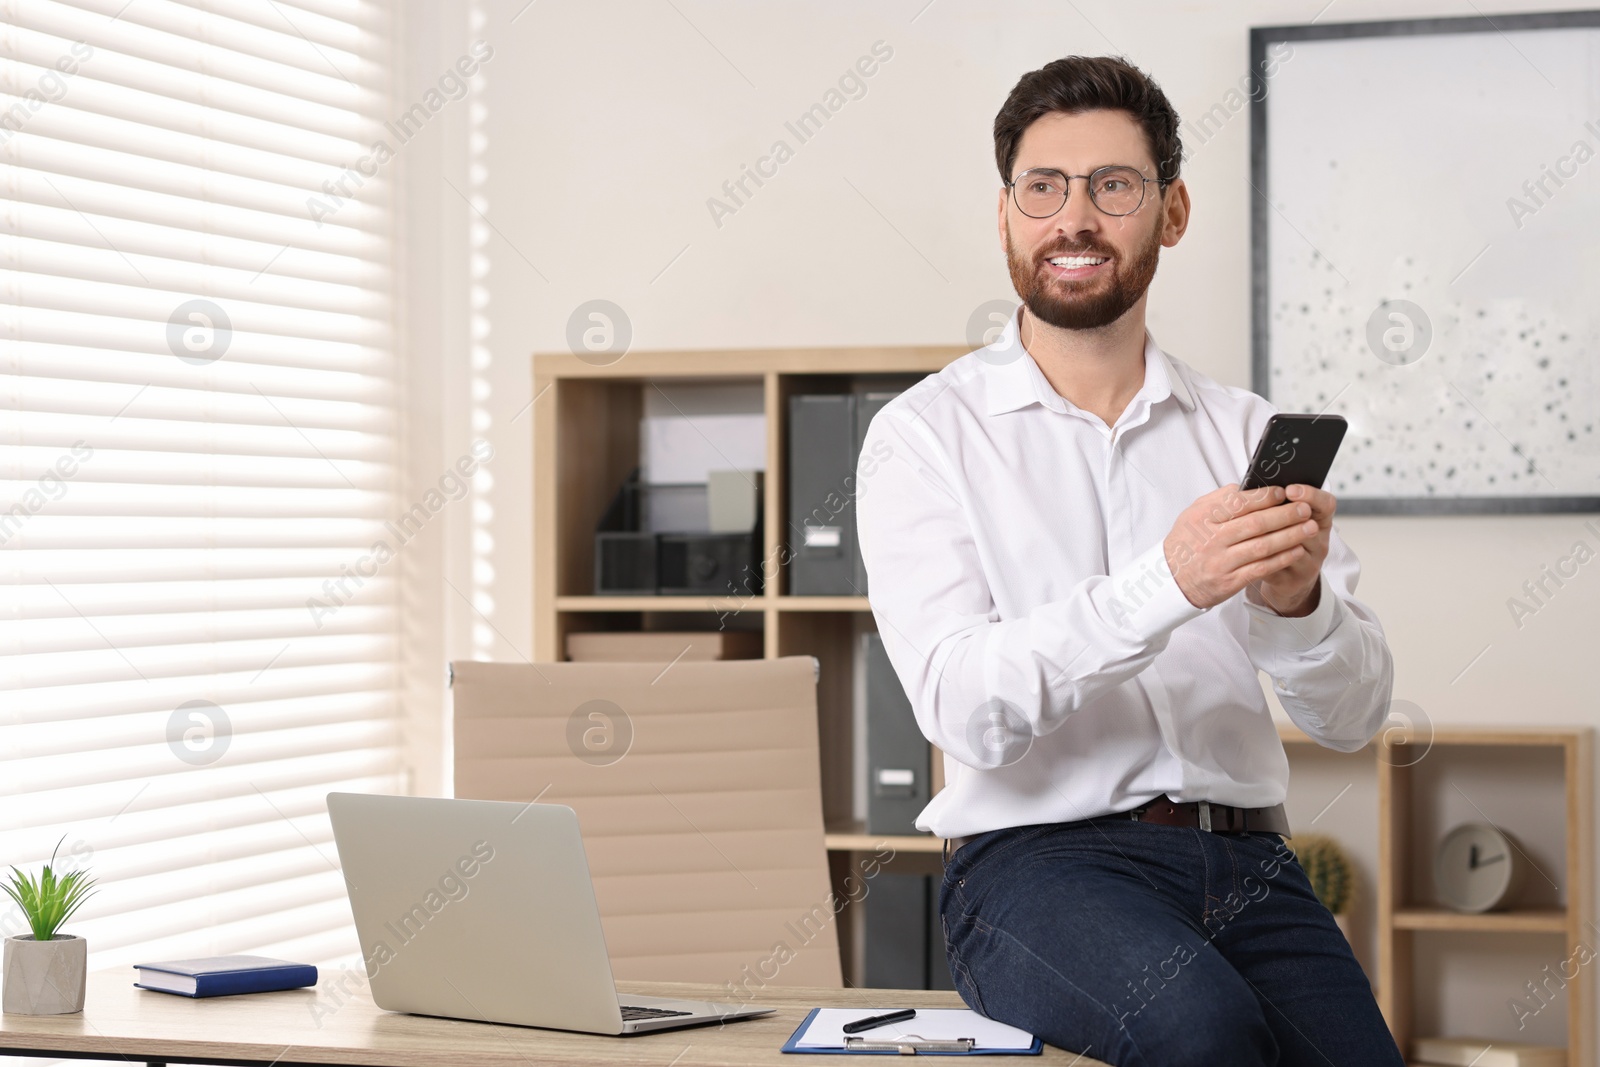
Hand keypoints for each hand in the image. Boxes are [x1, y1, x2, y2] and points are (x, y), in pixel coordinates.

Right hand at [1163, 483, 1321, 610]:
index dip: (1265, 497)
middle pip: (1255, 524)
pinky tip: (1296, 550)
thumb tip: (1247, 487)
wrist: (1170, 580)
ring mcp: (1221, 562)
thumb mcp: (1192, 515)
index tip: (1283, 492)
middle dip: (1285, 515)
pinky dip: (1282, 559)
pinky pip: (1261, 568)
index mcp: (1202, 518)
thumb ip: (1218, 499)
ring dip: (1290, 536)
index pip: (1238, 503)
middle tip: (1304, 508)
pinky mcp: (1229, 582)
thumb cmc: (1186, 543)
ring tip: (1309, 528)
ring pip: (1262, 546)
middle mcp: (1211, 540)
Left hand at [1246, 484, 1334, 616]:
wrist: (1286, 577)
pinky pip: (1277, 567)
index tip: (1290, 489)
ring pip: (1293, 548)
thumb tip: (1255, 485)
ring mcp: (1309, 563)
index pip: (1326, 504)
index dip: (1311, 495)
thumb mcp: (1284, 519)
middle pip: (1310, 526)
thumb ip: (1276, 504)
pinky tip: (1246, 549)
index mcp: (1319, 521)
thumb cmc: (1281, 538)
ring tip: (1252, 527)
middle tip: (1269, 507)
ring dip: (1272, 536)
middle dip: (1288, 515)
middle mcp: (1319, 542)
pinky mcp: (1293, 580)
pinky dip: (1262, 557)